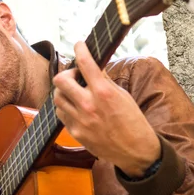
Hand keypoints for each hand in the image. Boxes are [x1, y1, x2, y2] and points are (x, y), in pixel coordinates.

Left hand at [53, 42, 160, 176]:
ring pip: (57, 97)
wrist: (135, 150)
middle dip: (67, 73)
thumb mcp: (123, 96)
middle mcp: (88, 105)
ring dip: (64, 91)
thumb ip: (105, 82)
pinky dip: (66, 107)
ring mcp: (80, 120)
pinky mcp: (76, 132)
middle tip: (76, 76)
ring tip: (76, 92)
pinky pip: (62, 114)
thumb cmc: (133, 121)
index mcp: (103, 92)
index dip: (80, 48)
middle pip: (60, 80)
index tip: (79, 44)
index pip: (85, 63)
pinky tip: (76, 107)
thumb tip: (93, 68)